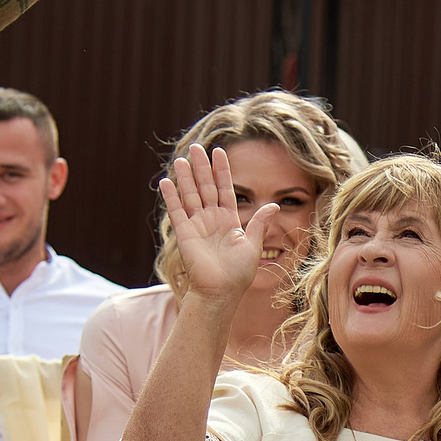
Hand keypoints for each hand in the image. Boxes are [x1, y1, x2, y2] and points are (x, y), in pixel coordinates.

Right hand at [159, 143, 276, 305]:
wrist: (221, 292)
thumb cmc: (238, 273)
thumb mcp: (252, 244)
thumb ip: (259, 222)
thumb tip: (274, 204)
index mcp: (229, 220)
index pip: (225, 189)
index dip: (222, 171)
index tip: (219, 152)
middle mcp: (211, 220)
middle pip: (205, 187)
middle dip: (201, 168)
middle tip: (197, 148)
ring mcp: (197, 225)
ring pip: (190, 195)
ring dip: (185, 177)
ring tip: (182, 158)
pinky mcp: (184, 234)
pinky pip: (177, 211)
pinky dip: (171, 197)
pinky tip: (166, 181)